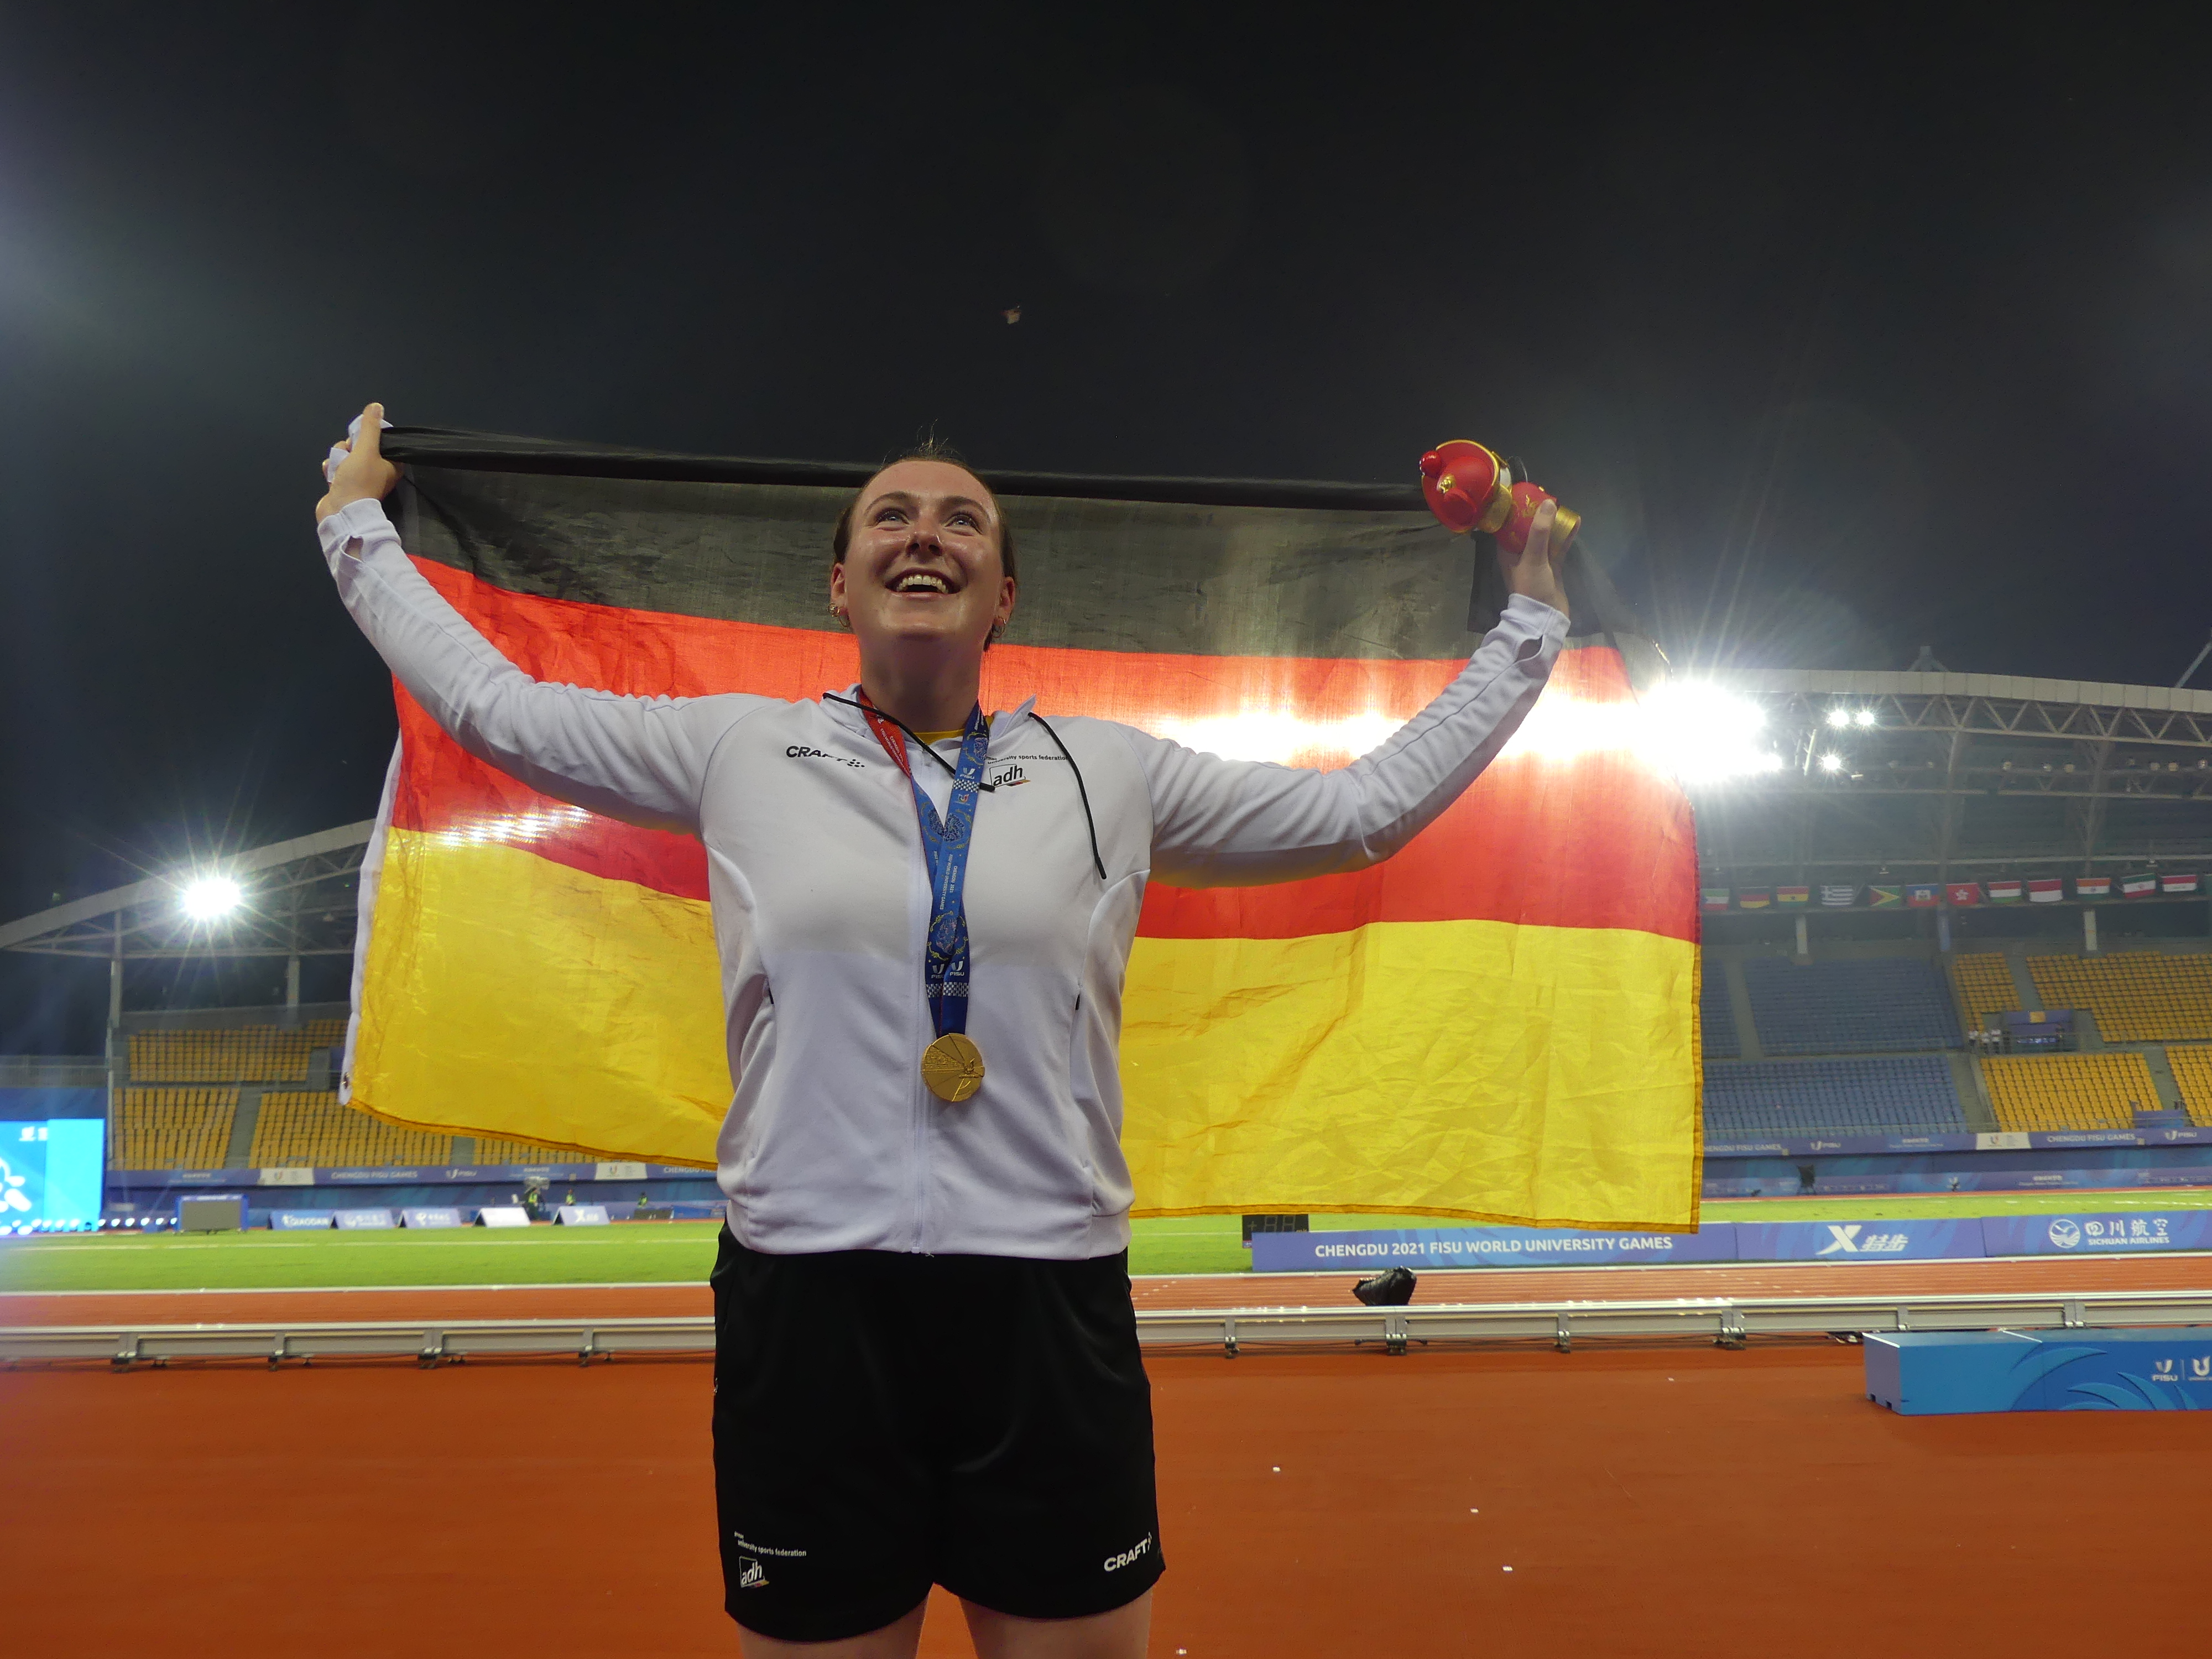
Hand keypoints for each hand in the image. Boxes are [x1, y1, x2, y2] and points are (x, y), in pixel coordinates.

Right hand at [314, 402, 401, 522]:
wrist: (341, 511)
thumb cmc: (358, 481)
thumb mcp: (366, 450)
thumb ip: (370, 428)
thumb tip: (376, 407)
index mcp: (390, 464)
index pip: (378, 439)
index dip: (365, 437)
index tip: (359, 440)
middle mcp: (377, 471)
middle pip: (358, 445)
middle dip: (348, 449)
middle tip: (349, 458)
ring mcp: (360, 478)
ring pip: (345, 455)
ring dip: (337, 459)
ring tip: (339, 470)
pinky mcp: (345, 484)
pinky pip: (336, 467)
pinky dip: (331, 470)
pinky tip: (332, 476)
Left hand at [1499, 498, 1569, 621]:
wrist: (1546, 617)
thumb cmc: (1532, 587)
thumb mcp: (1533, 556)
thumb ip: (1540, 531)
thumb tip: (1548, 503)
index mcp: (1507, 552)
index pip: (1507, 526)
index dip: (1515, 511)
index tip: (1525, 495)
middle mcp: (1520, 554)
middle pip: (1528, 529)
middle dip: (1537, 515)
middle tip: (1547, 497)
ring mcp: (1537, 561)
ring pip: (1545, 537)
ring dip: (1553, 524)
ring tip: (1563, 507)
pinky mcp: (1552, 567)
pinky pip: (1558, 547)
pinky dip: (1565, 536)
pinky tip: (1575, 523)